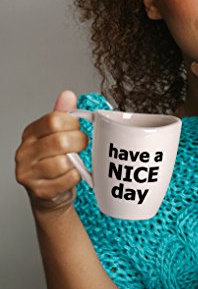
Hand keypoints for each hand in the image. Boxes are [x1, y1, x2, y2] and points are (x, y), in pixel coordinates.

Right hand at [15, 91, 87, 214]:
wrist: (51, 193)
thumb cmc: (56, 159)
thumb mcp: (57, 134)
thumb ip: (62, 114)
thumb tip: (68, 95)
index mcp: (30, 133)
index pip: (54, 120)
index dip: (73, 123)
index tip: (77, 128)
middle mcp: (25, 153)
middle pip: (60, 141)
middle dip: (79, 142)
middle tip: (81, 145)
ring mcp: (29, 173)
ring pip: (63, 163)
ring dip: (76, 161)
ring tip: (75, 161)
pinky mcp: (40, 191)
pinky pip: (67, 180)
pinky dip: (75, 176)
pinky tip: (72, 174)